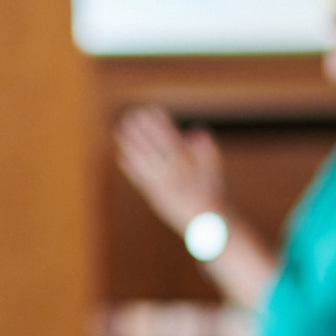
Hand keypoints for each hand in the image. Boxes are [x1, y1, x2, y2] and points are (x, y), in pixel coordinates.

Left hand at [115, 104, 226, 236]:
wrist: (209, 226)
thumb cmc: (214, 196)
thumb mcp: (215, 171)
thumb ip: (206, 151)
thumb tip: (196, 131)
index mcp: (190, 167)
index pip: (172, 139)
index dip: (160, 124)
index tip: (151, 109)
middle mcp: (174, 176)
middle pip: (155, 148)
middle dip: (142, 131)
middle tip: (130, 115)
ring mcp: (163, 187)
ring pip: (144, 162)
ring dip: (131, 145)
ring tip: (120, 131)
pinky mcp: (156, 198)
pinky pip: (141, 181)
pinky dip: (131, 168)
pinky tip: (121, 156)